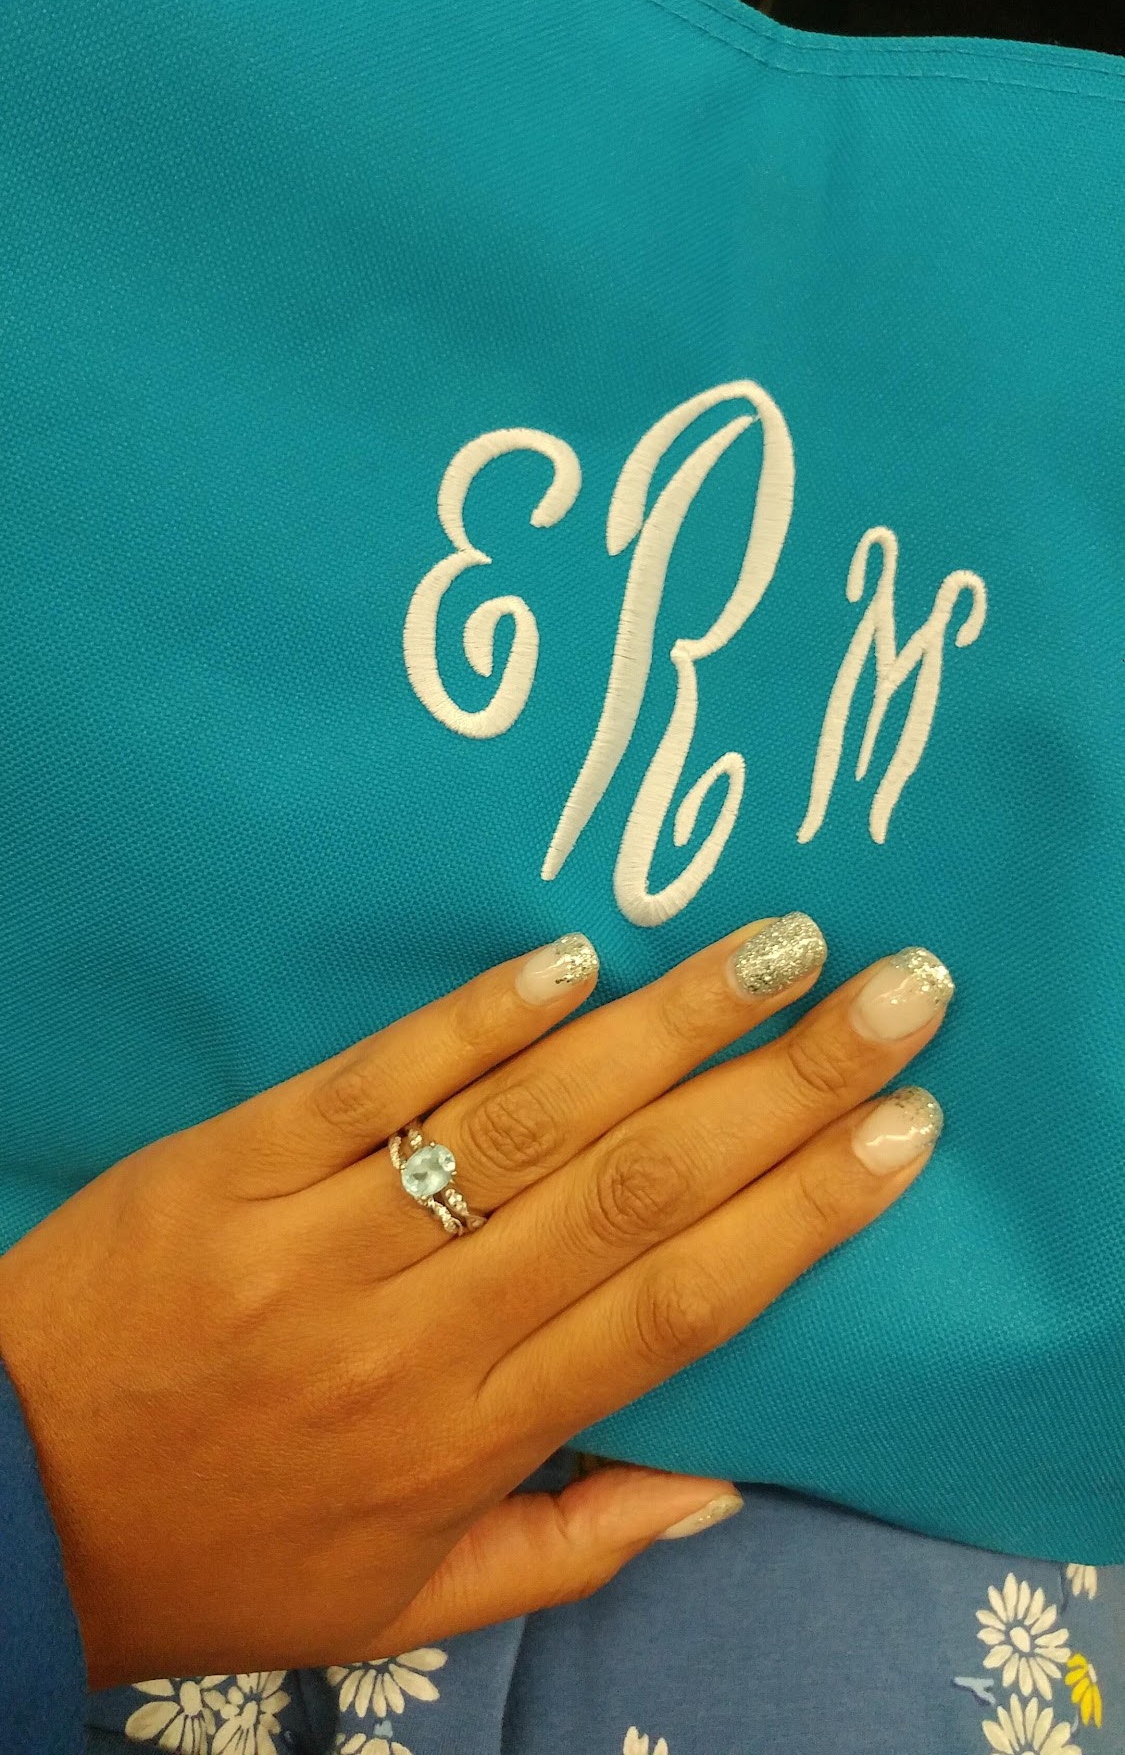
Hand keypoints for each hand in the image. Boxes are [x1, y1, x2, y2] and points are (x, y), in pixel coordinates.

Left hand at [0, 913, 950, 1686]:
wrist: (0, 1501)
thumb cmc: (213, 1554)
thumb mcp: (392, 1607)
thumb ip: (563, 1548)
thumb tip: (720, 1483)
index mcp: (466, 1444)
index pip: (671, 1315)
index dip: (801, 1217)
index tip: (903, 1131)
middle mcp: (412, 1338)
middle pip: (630, 1195)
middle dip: (780, 1089)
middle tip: (894, 996)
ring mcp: (318, 1243)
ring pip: (521, 1122)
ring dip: (664, 1027)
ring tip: (777, 947)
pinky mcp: (231, 1163)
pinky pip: (374, 1081)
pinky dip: (478, 1016)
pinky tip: (575, 957)